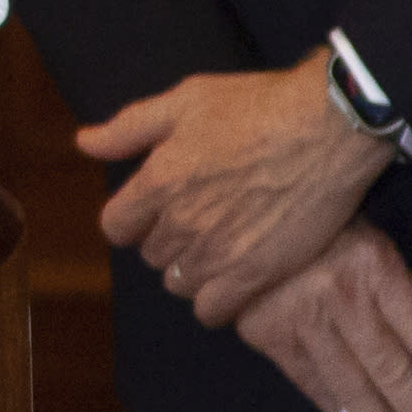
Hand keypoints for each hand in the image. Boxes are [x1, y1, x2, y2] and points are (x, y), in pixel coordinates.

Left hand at [82, 58, 391, 327]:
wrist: (328, 128)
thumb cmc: (258, 106)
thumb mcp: (185, 100)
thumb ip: (129, 128)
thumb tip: (84, 142)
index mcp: (158, 182)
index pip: (116, 226)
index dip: (133, 217)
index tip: (156, 207)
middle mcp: (181, 224)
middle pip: (152, 255)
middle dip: (167, 238)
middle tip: (201, 217)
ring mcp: (218, 254)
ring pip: (179, 283)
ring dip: (193, 269)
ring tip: (222, 244)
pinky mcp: (255, 275)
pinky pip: (213, 310)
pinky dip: (217, 299)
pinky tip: (236, 275)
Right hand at [231, 222, 411, 411]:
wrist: (241, 219)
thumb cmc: (325, 230)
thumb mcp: (370, 246)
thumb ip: (395, 294)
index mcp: (376, 268)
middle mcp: (342, 298)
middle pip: (393, 370)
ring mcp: (303, 320)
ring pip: (353, 386)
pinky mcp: (271, 336)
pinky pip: (313, 383)